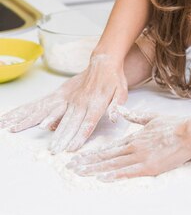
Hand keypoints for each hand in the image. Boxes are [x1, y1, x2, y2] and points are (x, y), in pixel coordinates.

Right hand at [0, 53, 128, 153]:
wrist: (103, 62)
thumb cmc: (115, 79)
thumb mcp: (122, 92)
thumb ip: (117, 106)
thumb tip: (114, 118)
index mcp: (97, 103)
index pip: (88, 123)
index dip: (81, 136)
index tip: (73, 148)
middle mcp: (84, 102)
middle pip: (73, 124)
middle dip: (65, 140)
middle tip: (56, 153)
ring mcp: (75, 100)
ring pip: (65, 120)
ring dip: (58, 134)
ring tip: (52, 146)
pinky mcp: (70, 97)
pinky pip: (59, 110)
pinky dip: (51, 119)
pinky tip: (44, 126)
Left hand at [67, 109, 190, 180]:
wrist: (190, 130)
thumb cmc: (174, 124)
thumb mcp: (152, 117)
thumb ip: (135, 117)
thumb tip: (122, 112)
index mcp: (134, 137)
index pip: (108, 148)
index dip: (92, 154)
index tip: (78, 158)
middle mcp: (134, 147)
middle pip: (106, 156)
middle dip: (87, 162)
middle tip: (70, 167)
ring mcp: (141, 157)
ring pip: (113, 164)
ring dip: (95, 169)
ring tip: (80, 173)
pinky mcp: (150, 166)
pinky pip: (128, 171)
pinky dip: (114, 174)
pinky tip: (101, 178)